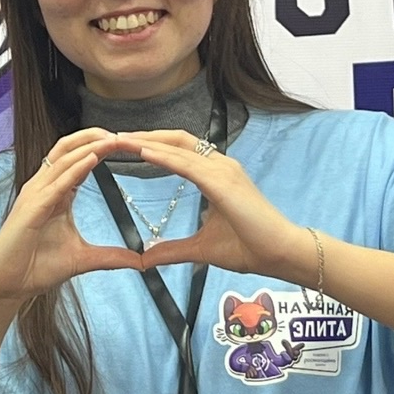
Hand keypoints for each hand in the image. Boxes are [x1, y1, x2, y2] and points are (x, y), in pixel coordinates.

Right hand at [0, 129, 150, 312]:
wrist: (6, 285)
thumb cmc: (35, 268)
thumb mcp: (82, 259)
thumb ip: (110, 256)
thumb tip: (140, 261)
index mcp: (55, 194)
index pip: (77, 159)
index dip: (99, 147)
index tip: (126, 143)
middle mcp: (42, 188)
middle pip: (67, 149)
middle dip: (94, 137)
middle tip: (123, 133)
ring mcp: (35, 196)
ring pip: (62, 159)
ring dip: (89, 147)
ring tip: (113, 139)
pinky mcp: (31, 209)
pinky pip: (56, 183)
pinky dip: (75, 169)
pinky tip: (93, 159)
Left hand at [109, 131, 307, 283]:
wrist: (280, 254)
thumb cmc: (249, 248)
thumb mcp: (201, 249)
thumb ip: (172, 251)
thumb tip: (146, 258)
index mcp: (216, 175)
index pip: (178, 150)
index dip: (151, 144)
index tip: (124, 145)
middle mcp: (220, 165)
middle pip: (176, 139)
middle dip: (144, 135)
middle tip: (113, 137)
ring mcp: (224, 170)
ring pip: (179, 146)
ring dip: (147, 141)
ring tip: (119, 139)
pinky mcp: (224, 182)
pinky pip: (188, 164)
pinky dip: (163, 156)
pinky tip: (142, 153)